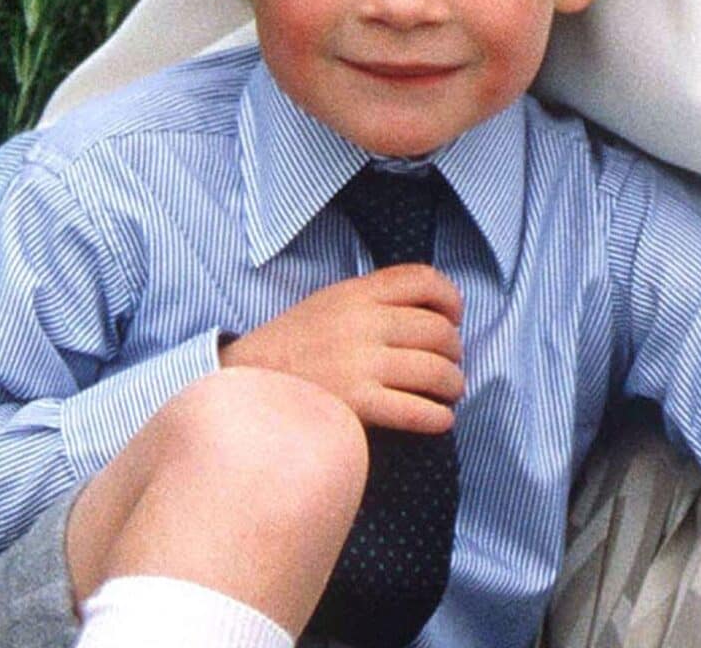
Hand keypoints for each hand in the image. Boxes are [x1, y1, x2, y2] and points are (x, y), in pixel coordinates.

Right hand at [223, 268, 464, 433]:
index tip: (455, 317)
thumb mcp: (327, 303)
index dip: (450, 298)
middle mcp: (362, 323)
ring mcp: (360, 364)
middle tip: (451, 363)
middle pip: (436, 329)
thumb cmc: (291, 348)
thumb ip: (372, 299)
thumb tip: (427, 307)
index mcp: (356, 292)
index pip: (423, 279)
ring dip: (452, 384)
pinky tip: (440, 420)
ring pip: (433, 370)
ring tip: (450, 392)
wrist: (244, 389)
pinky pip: (414, 410)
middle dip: (454, 350)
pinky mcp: (356, 405)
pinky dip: (436, 416)